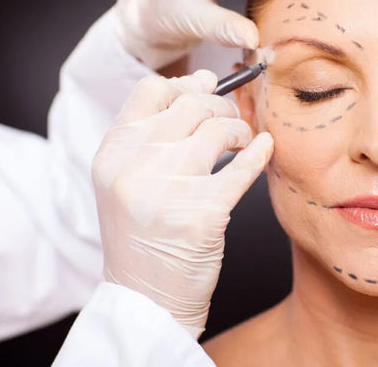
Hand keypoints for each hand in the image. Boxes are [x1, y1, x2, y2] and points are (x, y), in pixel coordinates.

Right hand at [92, 70, 273, 338]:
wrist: (147, 298)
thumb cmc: (142, 236)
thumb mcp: (127, 181)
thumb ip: (156, 132)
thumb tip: (201, 79)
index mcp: (113, 154)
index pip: (151, 89)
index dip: (185, 85)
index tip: (205, 90)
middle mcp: (134, 167)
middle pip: (191, 104)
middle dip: (220, 106)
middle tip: (230, 121)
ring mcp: (167, 190)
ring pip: (218, 129)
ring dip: (239, 130)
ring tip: (241, 142)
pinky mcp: (203, 214)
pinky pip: (242, 167)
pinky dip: (259, 153)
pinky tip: (264, 149)